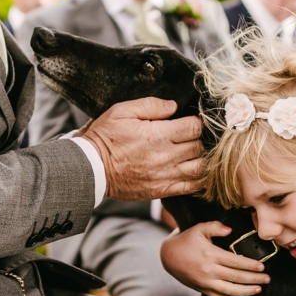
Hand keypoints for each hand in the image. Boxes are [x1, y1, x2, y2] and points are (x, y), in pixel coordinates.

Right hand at [80, 97, 203, 200]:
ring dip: (204, 160)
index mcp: (158, 135)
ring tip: (198, 153)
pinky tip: (198, 172)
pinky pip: (190, 187)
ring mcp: (165, 175)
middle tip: (196, 136)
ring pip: (200, 168)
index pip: (194, 127)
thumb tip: (173, 106)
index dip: (198, 122)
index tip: (194, 120)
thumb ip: (150, 105)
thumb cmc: (104, 139)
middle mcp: (165, 157)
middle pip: (200, 147)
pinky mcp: (162, 190)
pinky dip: (199, 180)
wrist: (91, 169)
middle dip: (201, 139)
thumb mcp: (122, 111)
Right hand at [160, 222, 267, 295]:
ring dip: (246, 291)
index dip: (250, 265)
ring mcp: (206, 282)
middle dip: (254, 279)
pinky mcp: (202, 289)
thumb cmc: (185, 240)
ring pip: (230, 290)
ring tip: (258, 290)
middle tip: (267, 279)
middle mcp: (209, 270)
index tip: (262, 266)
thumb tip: (230, 230)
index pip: (236, 262)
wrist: (168, 256)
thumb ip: (216, 227)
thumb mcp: (199, 228)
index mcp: (211, 255)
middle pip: (236, 277)